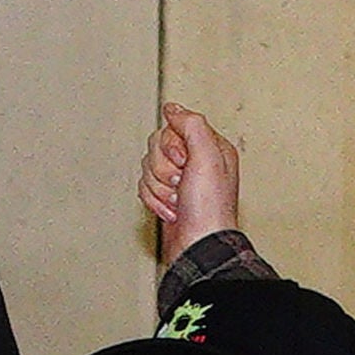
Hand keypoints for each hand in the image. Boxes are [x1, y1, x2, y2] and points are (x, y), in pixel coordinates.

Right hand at [140, 105, 241, 265]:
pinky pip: (144, 187)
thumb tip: (173, 108)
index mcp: (210, 148)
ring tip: (178, 200)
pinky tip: (172, 210)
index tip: (183, 161)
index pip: (174, 127)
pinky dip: (154, 200)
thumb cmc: (209, 210)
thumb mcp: (208, 156)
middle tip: (180, 183)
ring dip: (159, 187)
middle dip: (163, 168)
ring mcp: (180, 181)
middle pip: (156, 146)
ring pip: (148, 167)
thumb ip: (191, 124)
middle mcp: (196, 162)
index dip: (172, 145)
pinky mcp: (166, 197)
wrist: (198, 245)